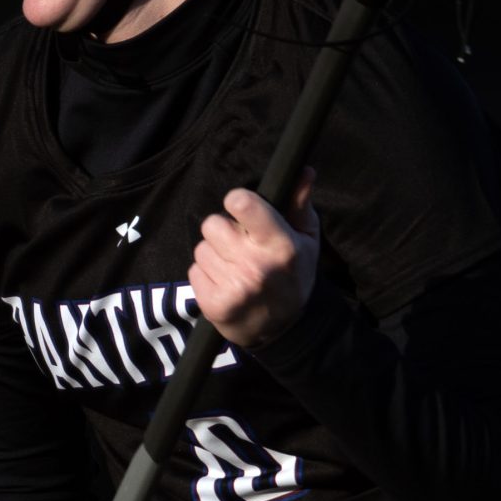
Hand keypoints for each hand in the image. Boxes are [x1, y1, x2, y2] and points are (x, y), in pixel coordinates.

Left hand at [188, 168, 318, 348]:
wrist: (283, 330)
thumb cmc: (294, 276)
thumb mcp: (306, 241)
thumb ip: (300, 204)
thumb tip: (303, 170)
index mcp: (281, 246)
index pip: (242, 204)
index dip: (237, 202)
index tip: (241, 209)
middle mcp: (257, 266)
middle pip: (212, 224)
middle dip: (223, 232)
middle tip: (242, 248)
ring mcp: (235, 288)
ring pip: (201, 248)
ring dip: (214, 255)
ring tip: (234, 268)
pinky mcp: (215, 304)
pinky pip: (194, 270)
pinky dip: (206, 275)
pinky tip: (225, 284)